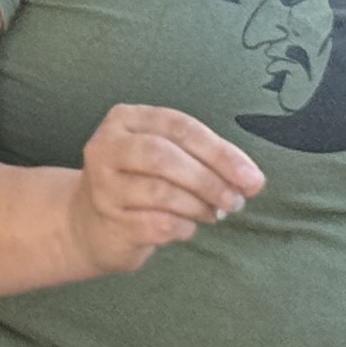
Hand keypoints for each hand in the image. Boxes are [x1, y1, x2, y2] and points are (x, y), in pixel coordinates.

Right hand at [63, 101, 263, 274]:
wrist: (93, 221)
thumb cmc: (143, 181)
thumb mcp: (167, 156)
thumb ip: (207, 160)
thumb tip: (252, 180)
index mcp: (125, 119)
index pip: (179, 127)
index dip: (220, 152)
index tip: (252, 179)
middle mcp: (106, 146)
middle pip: (162, 156)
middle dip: (208, 180)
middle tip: (236, 201)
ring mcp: (103, 185)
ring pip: (161, 192)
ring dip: (199, 206)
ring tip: (214, 213)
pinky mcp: (109, 219)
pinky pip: (157, 224)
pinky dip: (184, 227)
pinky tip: (188, 226)